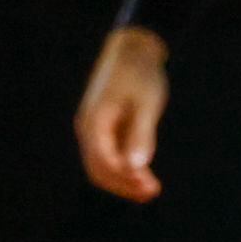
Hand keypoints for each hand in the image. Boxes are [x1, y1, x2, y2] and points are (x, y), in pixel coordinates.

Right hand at [76, 26, 168, 201]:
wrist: (132, 50)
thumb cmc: (140, 74)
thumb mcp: (146, 104)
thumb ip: (141, 134)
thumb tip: (136, 166)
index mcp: (95, 121)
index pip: (103, 160)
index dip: (125, 178)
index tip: (150, 187)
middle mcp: (88, 128)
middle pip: (99, 168)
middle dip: (124, 183)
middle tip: (152, 192)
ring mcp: (92, 128)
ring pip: (101, 165)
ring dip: (123, 179)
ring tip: (150, 190)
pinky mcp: (102, 128)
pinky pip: (107, 155)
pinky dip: (123, 168)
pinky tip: (143, 175)